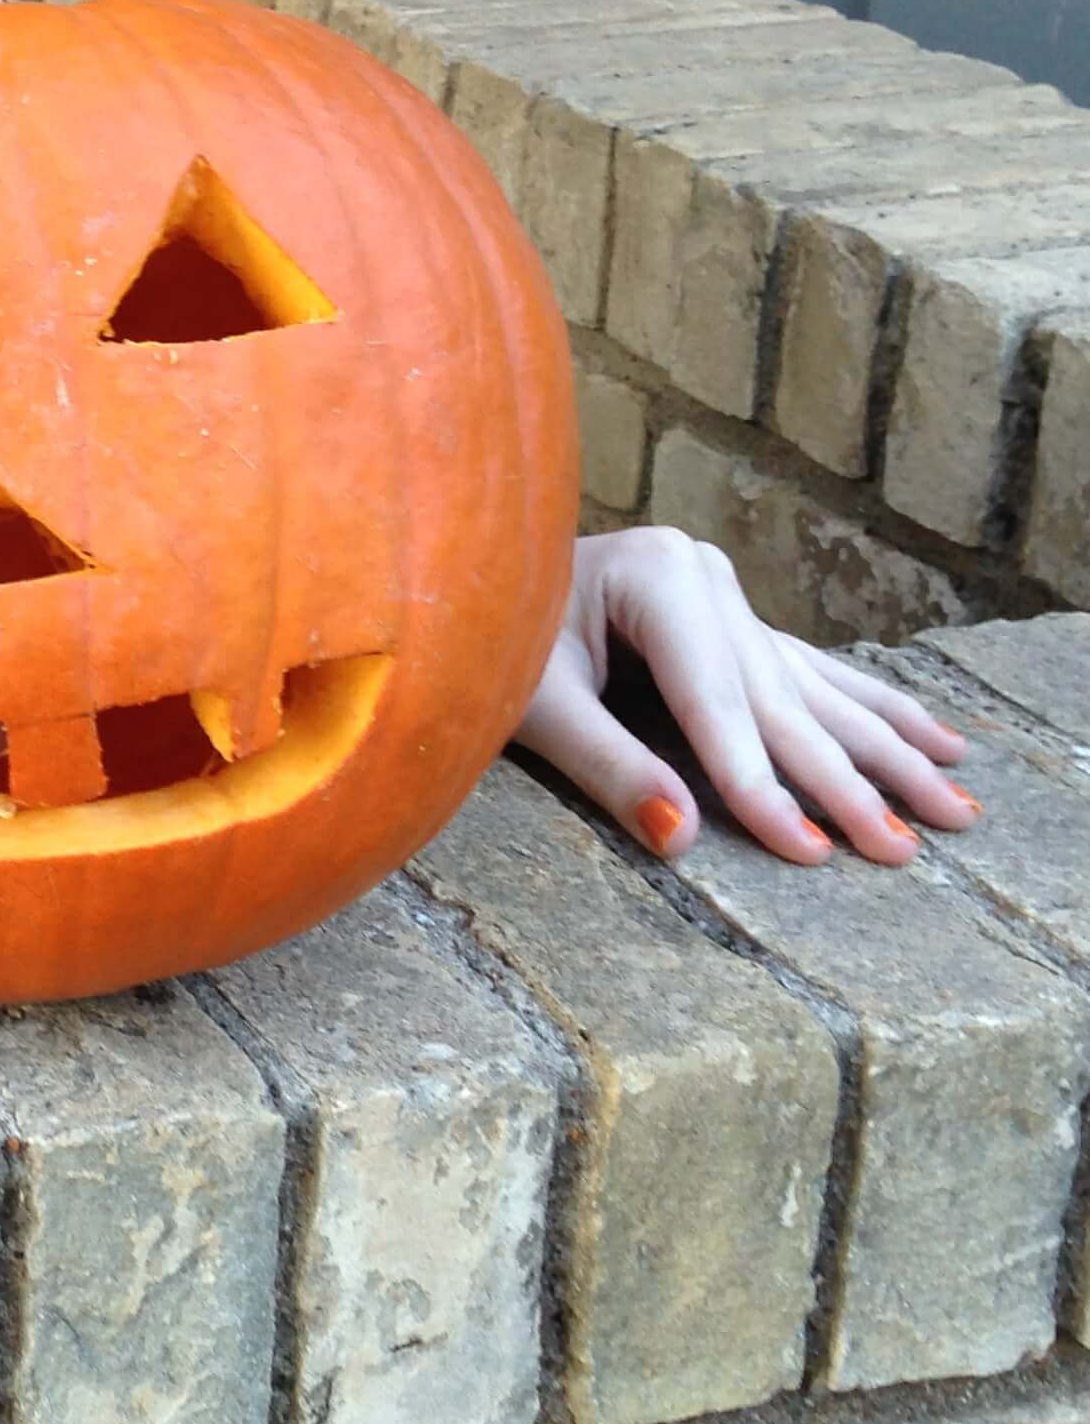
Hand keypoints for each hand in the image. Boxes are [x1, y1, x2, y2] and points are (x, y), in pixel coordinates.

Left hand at [510, 527, 979, 865]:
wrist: (464, 578)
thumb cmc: (485, 641)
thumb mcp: (532, 705)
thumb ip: (606, 765)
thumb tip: (680, 837)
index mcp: (657, 575)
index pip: (718, 704)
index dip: (763, 783)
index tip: (812, 849)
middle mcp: (703, 574)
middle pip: (782, 700)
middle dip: (849, 780)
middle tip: (908, 849)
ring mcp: (723, 590)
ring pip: (816, 690)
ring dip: (890, 752)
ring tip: (958, 807)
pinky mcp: (730, 617)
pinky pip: (811, 675)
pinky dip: (871, 713)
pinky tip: (940, 740)